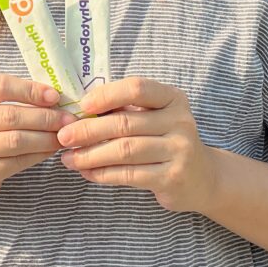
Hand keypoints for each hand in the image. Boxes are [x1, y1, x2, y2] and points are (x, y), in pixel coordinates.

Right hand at [0, 74, 76, 207]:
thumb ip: (13, 100)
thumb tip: (54, 96)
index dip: (30, 89)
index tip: (54, 96)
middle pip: (9, 115)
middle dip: (44, 116)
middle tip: (67, 119)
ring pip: (15, 141)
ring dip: (45, 137)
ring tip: (63, 135)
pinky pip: (16, 162)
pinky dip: (39, 154)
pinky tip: (51, 150)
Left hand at [56, 76, 215, 212]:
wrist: (203, 178)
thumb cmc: (166, 140)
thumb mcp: (155, 117)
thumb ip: (126, 110)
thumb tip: (79, 111)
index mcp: (172, 98)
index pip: (137, 88)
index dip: (107, 95)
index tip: (82, 105)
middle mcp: (180, 121)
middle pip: (125, 123)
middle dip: (88, 130)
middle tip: (64, 137)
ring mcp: (179, 150)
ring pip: (125, 151)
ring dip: (91, 155)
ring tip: (69, 158)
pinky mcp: (173, 178)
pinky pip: (130, 175)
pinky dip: (103, 174)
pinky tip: (87, 173)